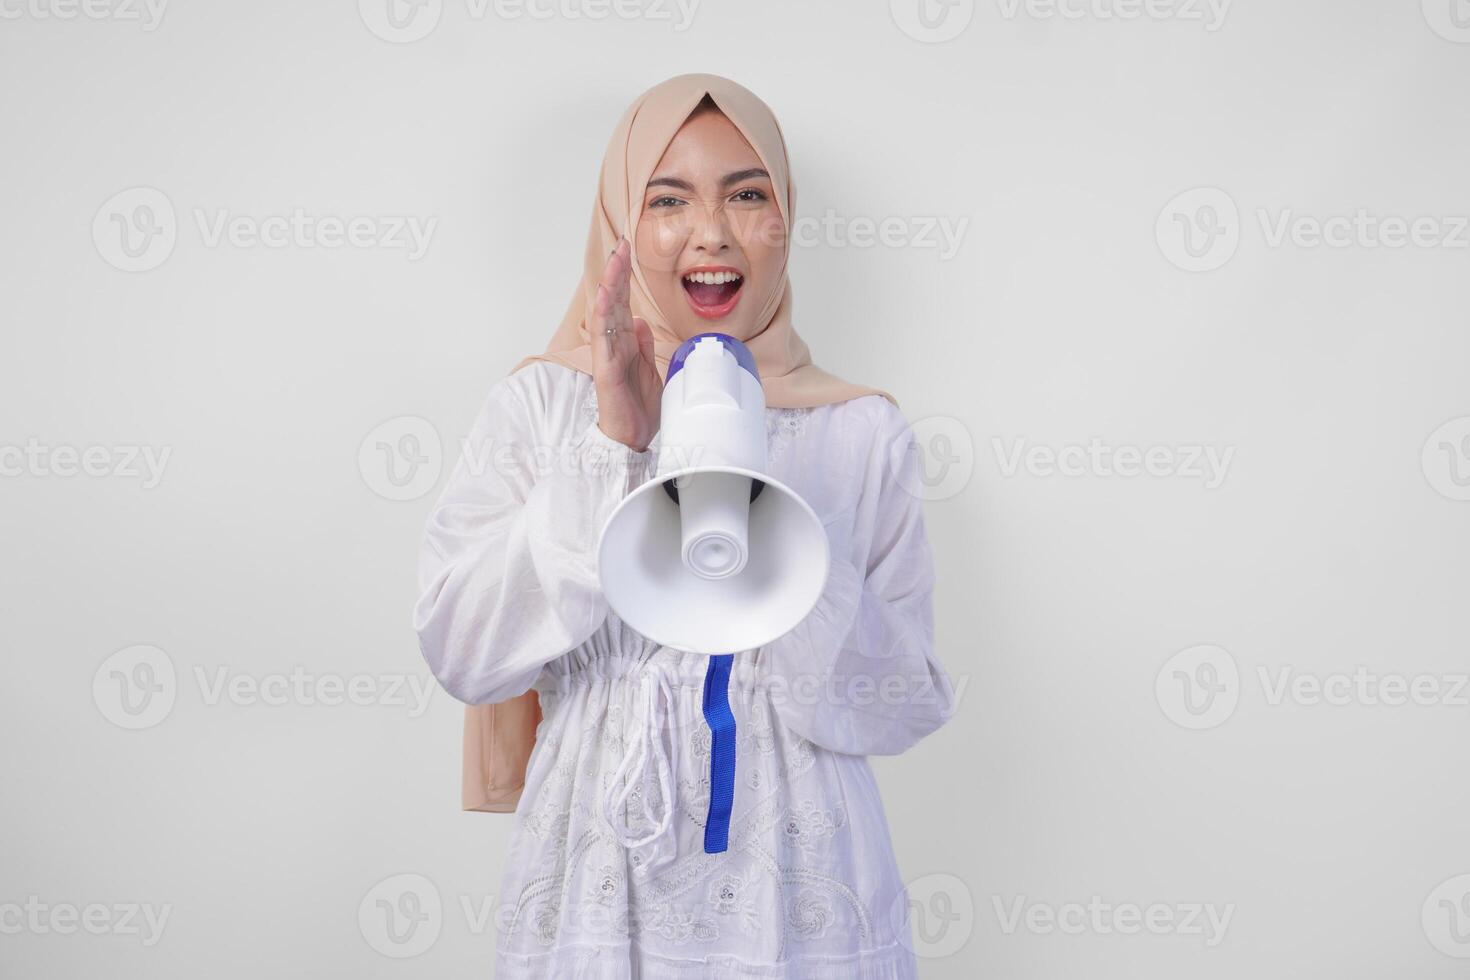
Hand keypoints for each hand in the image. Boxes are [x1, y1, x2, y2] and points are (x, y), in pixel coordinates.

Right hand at [590, 237, 661, 451]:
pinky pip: (603, 339)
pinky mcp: (606, 370)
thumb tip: (639, 321)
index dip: (625, 277)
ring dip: (610, 284)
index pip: (623, 303)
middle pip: (613, 301)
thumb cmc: (638, 409)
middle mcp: (614, 345)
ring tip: (615, 259)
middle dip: (618, 271)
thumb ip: (644, 346)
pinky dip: (602, 315)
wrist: (632, 440)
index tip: (629, 250)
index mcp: (626, 344)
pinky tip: (603, 295)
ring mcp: (608, 355)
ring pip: (606, 313)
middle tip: (622, 243)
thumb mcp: (651, 370)